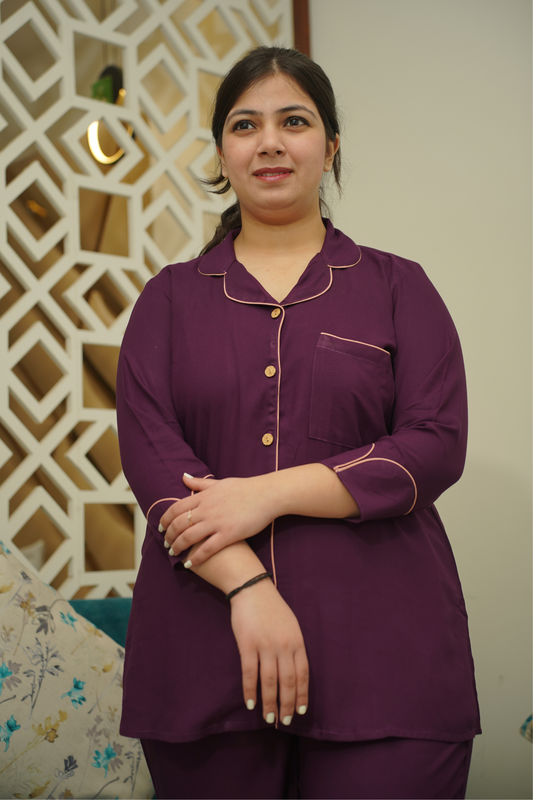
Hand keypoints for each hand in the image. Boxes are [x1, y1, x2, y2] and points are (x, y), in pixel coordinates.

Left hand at [159, 473, 275, 564]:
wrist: (267, 495)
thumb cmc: (245, 488)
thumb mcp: (220, 482)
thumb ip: (200, 483)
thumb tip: (183, 476)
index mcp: (204, 496)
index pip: (176, 508)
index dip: (165, 519)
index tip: (161, 527)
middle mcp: (207, 509)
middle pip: (179, 524)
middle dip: (169, 536)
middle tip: (166, 544)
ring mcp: (217, 522)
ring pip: (189, 537)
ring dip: (178, 547)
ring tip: (173, 554)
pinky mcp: (228, 534)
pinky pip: (207, 549)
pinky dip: (195, 558)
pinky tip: (189, 564)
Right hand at [230, 577, 308, 724]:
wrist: (252, 589)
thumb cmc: (272, 608)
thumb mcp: (291, 625)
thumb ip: (293, 647)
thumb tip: (294, 673)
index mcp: (297, 641)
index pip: (303, 674)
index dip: (302, 695)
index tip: (301, 710)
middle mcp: (283, 646)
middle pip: (288, 682)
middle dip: (287, 705)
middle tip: (285, 721)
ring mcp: (265, 646)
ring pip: (270, 682)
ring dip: (270, 703)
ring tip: (269, 718)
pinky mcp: (247, 645)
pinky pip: (250, 673)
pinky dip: (250, 691)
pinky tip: (251, 703)